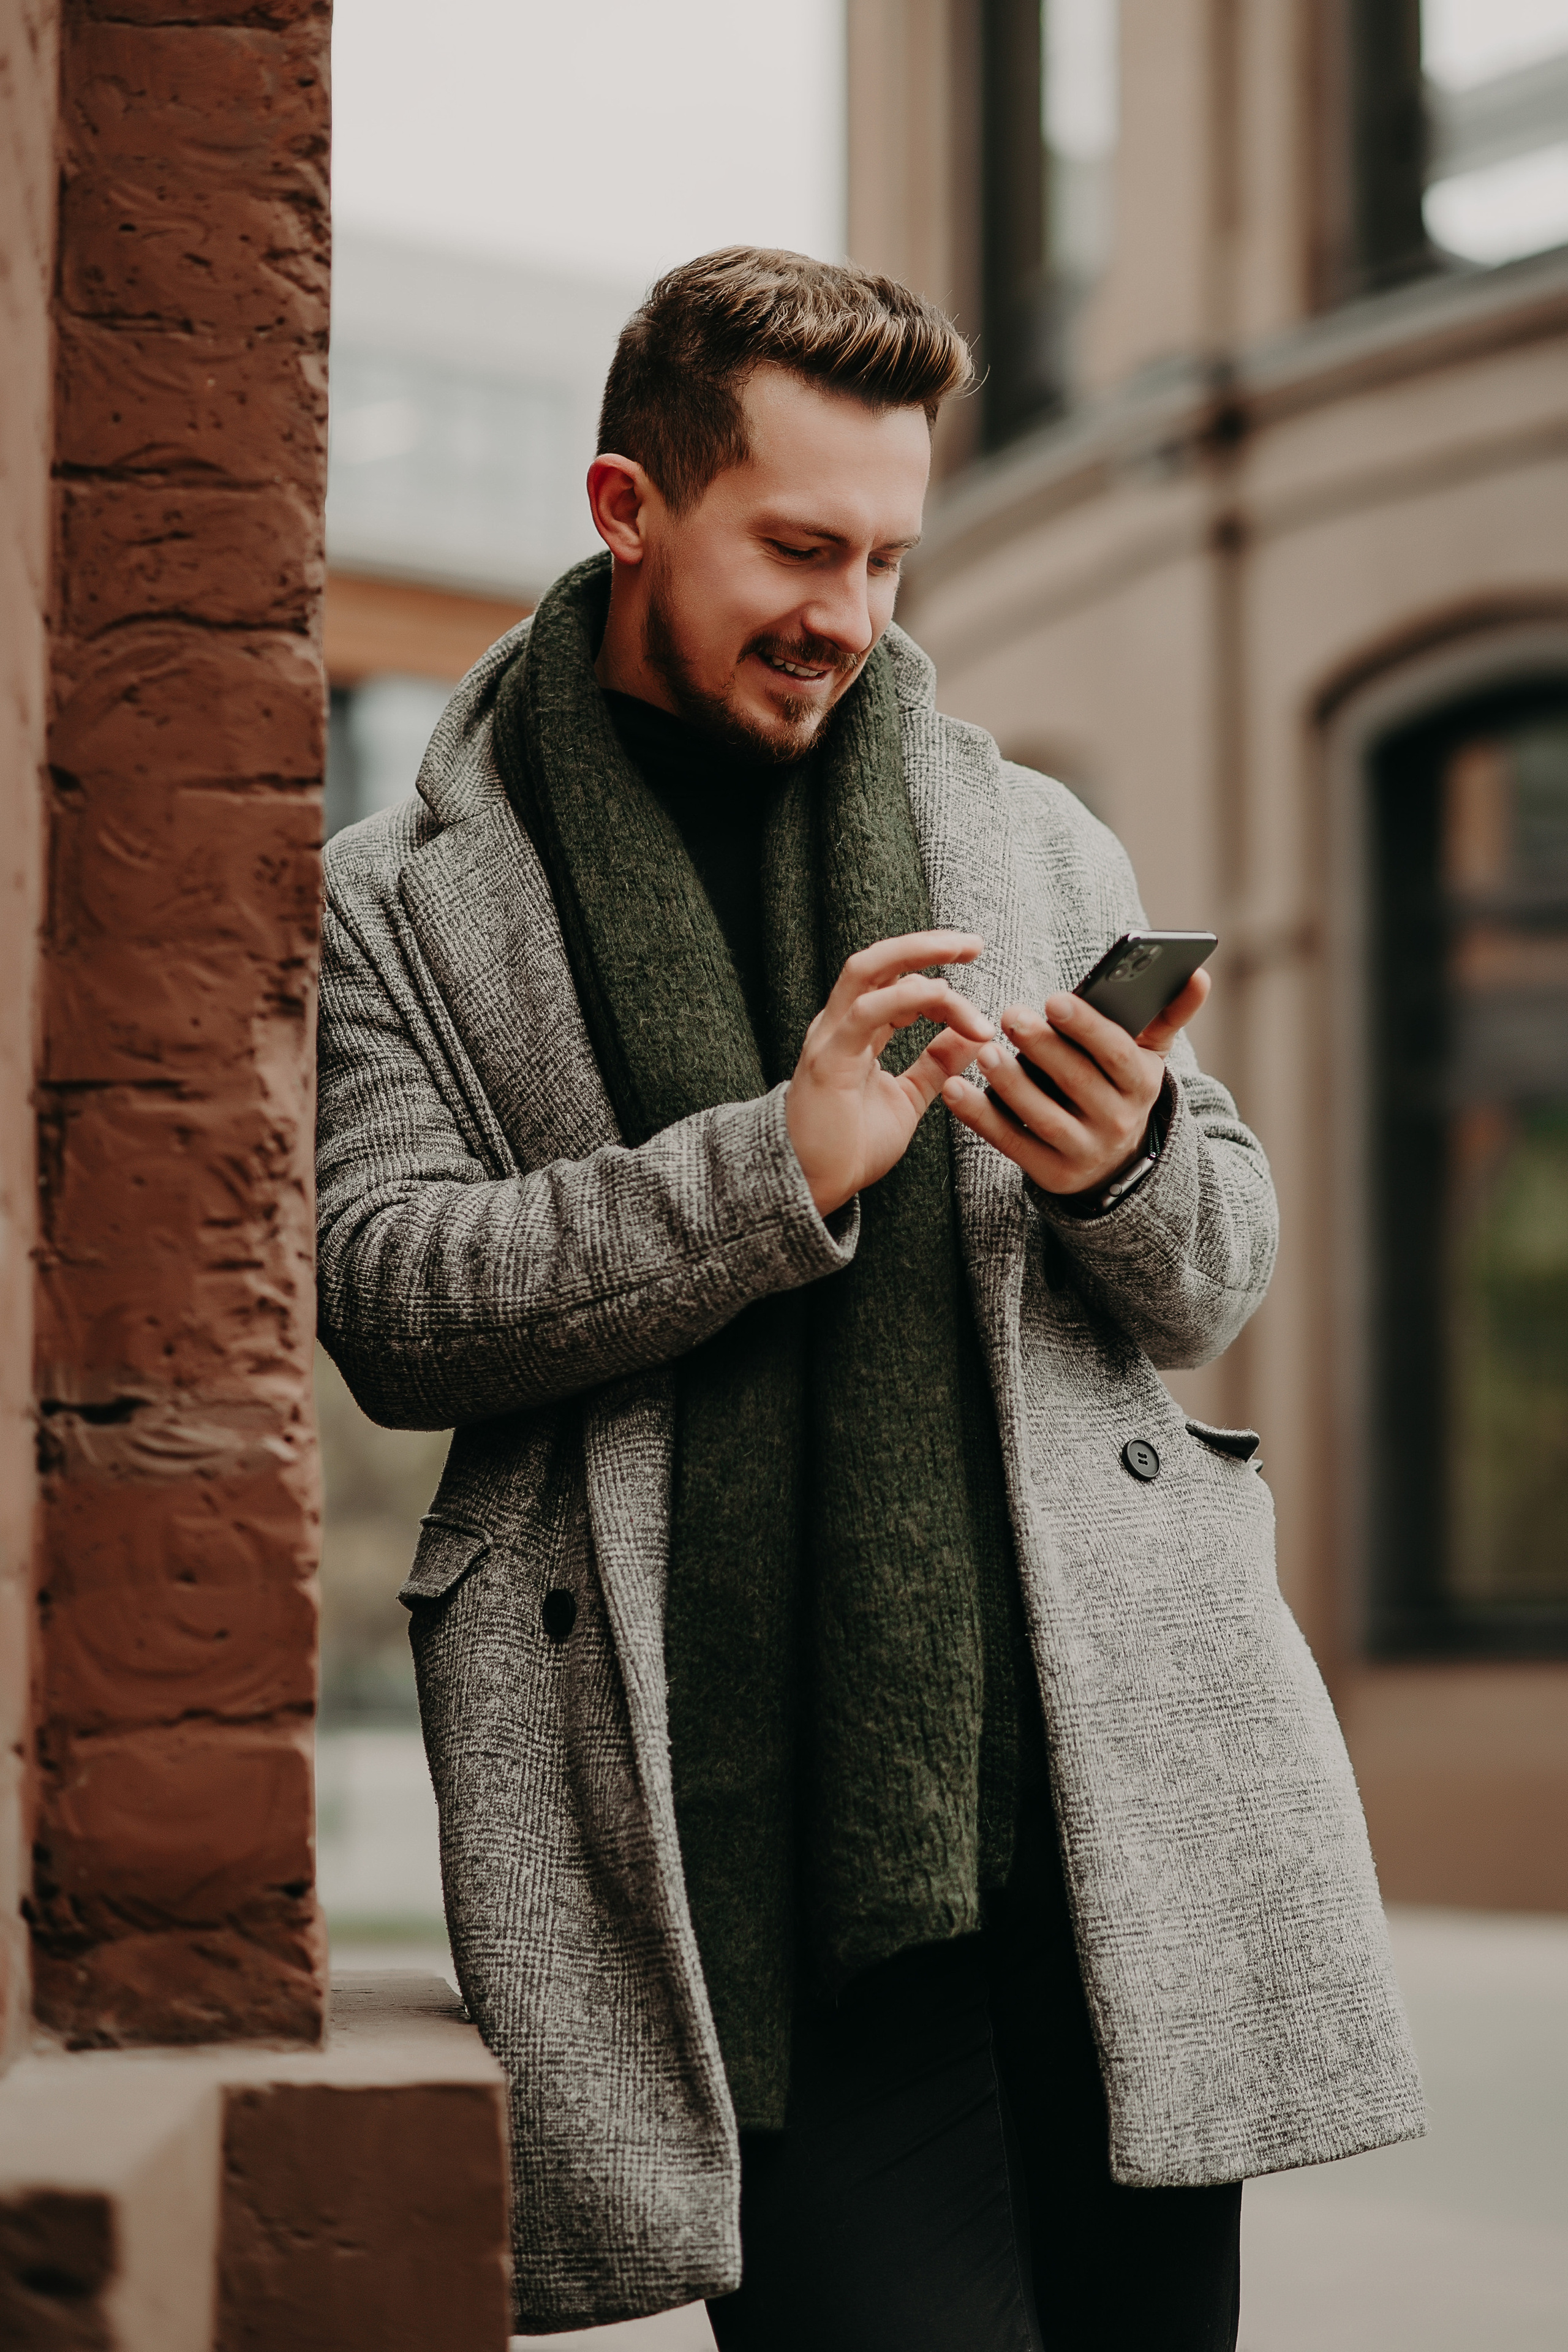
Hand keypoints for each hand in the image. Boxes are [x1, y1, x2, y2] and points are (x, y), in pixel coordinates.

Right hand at [786, 931, 994, 1216]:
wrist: (812, 1186)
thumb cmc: (851, 1145)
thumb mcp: (907, 1098)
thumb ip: (936, 1065)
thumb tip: (974, 1037)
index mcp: (854, 1032)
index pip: (892, 983)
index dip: (933, 971)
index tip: (974, 969)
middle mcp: (839, 1025)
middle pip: (876, 962)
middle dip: (924, 944)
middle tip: (972, 943)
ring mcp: (830, 1039)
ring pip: (867, 972)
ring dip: (919, 957)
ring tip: (964, 956)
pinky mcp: (830, 1060)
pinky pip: (866, 1014)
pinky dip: (906, 998)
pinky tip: (944, 996)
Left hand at [940, 970, 1209, 1196]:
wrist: (1115, 1162)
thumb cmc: (1119, 1086)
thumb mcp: (1148, 1054)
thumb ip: (1169, 1013)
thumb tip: (1200, 973)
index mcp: (1141, 1083)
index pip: (1115, 1053)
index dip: (1086, 1027)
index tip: (1053, 999)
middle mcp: (1117, 1121)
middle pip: (1076, 1082)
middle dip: (1042, 1047)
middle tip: (1009, 1015)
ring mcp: (1083, 1152)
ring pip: (1042, 1116)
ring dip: (1011, 1084)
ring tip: (985, 1053)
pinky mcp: (1051, 1175)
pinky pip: (1011, 1143)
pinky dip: (980, 1118)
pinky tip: (953, 1090)